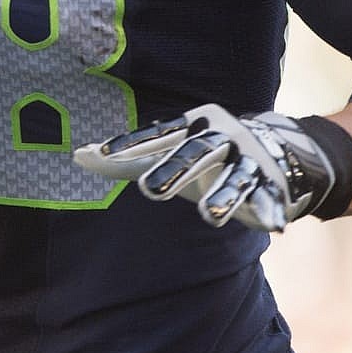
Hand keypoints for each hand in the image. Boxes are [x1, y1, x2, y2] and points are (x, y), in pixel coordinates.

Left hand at [73, 105, 351, 230]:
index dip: (132, 144)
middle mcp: (222, 138)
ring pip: (236, 177)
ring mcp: (248, 160)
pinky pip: (270, 198)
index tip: (103, 154)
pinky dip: (271, 210)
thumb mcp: (169, 153)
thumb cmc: (205, 155)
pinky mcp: (271, 184)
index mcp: (194, 126)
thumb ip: (127, 158)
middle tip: (149, 191)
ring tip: (210, 216)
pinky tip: (273, 226)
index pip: (159, 134)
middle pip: (197, 152)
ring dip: (225, 195)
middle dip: (175, 170)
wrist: (274, 147)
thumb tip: (76, 156)